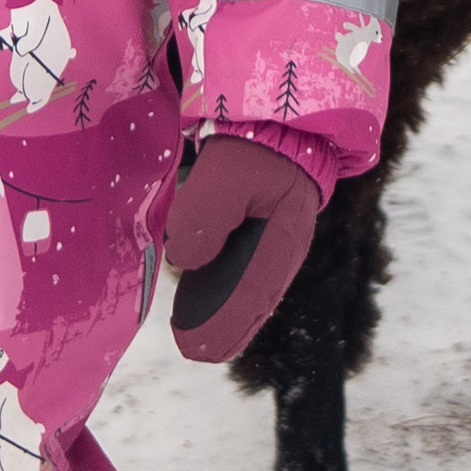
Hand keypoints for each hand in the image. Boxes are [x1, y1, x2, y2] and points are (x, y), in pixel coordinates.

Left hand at [161, 135, 332, 364]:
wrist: (279, 118)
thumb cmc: (253, 146)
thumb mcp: (225, 175)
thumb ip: (205, 217)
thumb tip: (186, 261)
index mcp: (283, 238)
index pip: (252, 295)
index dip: (223, 326)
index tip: (195, 348)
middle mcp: (283, 247)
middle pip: (255, 300)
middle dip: (224, 329)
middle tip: (193, 352)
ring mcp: (275, 240)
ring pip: (250, 288)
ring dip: (223, 313)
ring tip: (194, 337)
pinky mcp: (263, 229)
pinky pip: (245, 269)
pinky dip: (224, 289)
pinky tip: (202, 296)